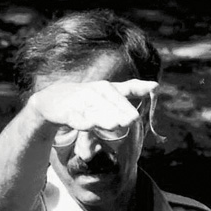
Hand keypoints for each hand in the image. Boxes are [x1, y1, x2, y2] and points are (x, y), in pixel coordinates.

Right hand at [28, 78, 157, 138]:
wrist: (53, 100)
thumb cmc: (87, 96)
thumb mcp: (109, 91)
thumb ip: (131, 89)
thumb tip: (156, 86)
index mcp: (108, 88)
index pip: (126, 91)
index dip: (140, 90)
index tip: (154, 88)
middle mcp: (96, 92)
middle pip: (111, 105)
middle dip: (120, 113)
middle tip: (131, 121)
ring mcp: (81, 102)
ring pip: (95, 113)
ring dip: (104, 119)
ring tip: (115, 124)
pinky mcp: (68, 113)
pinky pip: (77, 119)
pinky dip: (82, 122)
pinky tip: (87, 125)